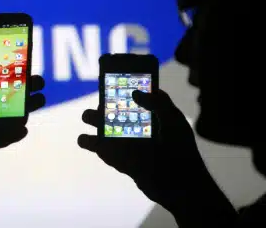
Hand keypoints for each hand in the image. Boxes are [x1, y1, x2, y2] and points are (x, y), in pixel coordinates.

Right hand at [78, 90, 207, 212]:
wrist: (180, 186)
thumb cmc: (181, 150)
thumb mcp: (173, 121)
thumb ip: (157, 103)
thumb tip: (135, 93)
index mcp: (151, 114)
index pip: (135, 95)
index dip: (123, 86)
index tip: (111, 79)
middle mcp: (138, 127)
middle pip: (117, 110)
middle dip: (105, 104)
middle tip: (100, 101)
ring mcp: (128, 143)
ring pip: (106, 129)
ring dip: (94, 122)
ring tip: (86, 117)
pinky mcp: (121, 159)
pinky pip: (103, 150)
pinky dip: (92, 144)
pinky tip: (84, 139)